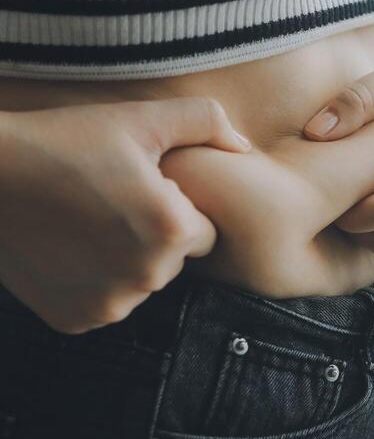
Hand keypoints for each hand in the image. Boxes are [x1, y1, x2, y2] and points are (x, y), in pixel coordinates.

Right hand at [0, 97, 250, 333]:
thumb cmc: (63, 140)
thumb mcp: (139, 118)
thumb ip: (206, 121)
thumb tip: (244, 147)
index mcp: (171, 231)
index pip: (204, 230)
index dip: (176, 205)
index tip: (140, 186)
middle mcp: (146, 278)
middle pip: (174, 259)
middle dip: (154, 234)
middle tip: (110, 200)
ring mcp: (108, 306)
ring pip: (141, 282)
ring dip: (126, 260)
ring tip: (86, 220)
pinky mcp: (75, 320)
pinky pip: (106, 301)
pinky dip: (94, 280)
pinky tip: (68, 247)